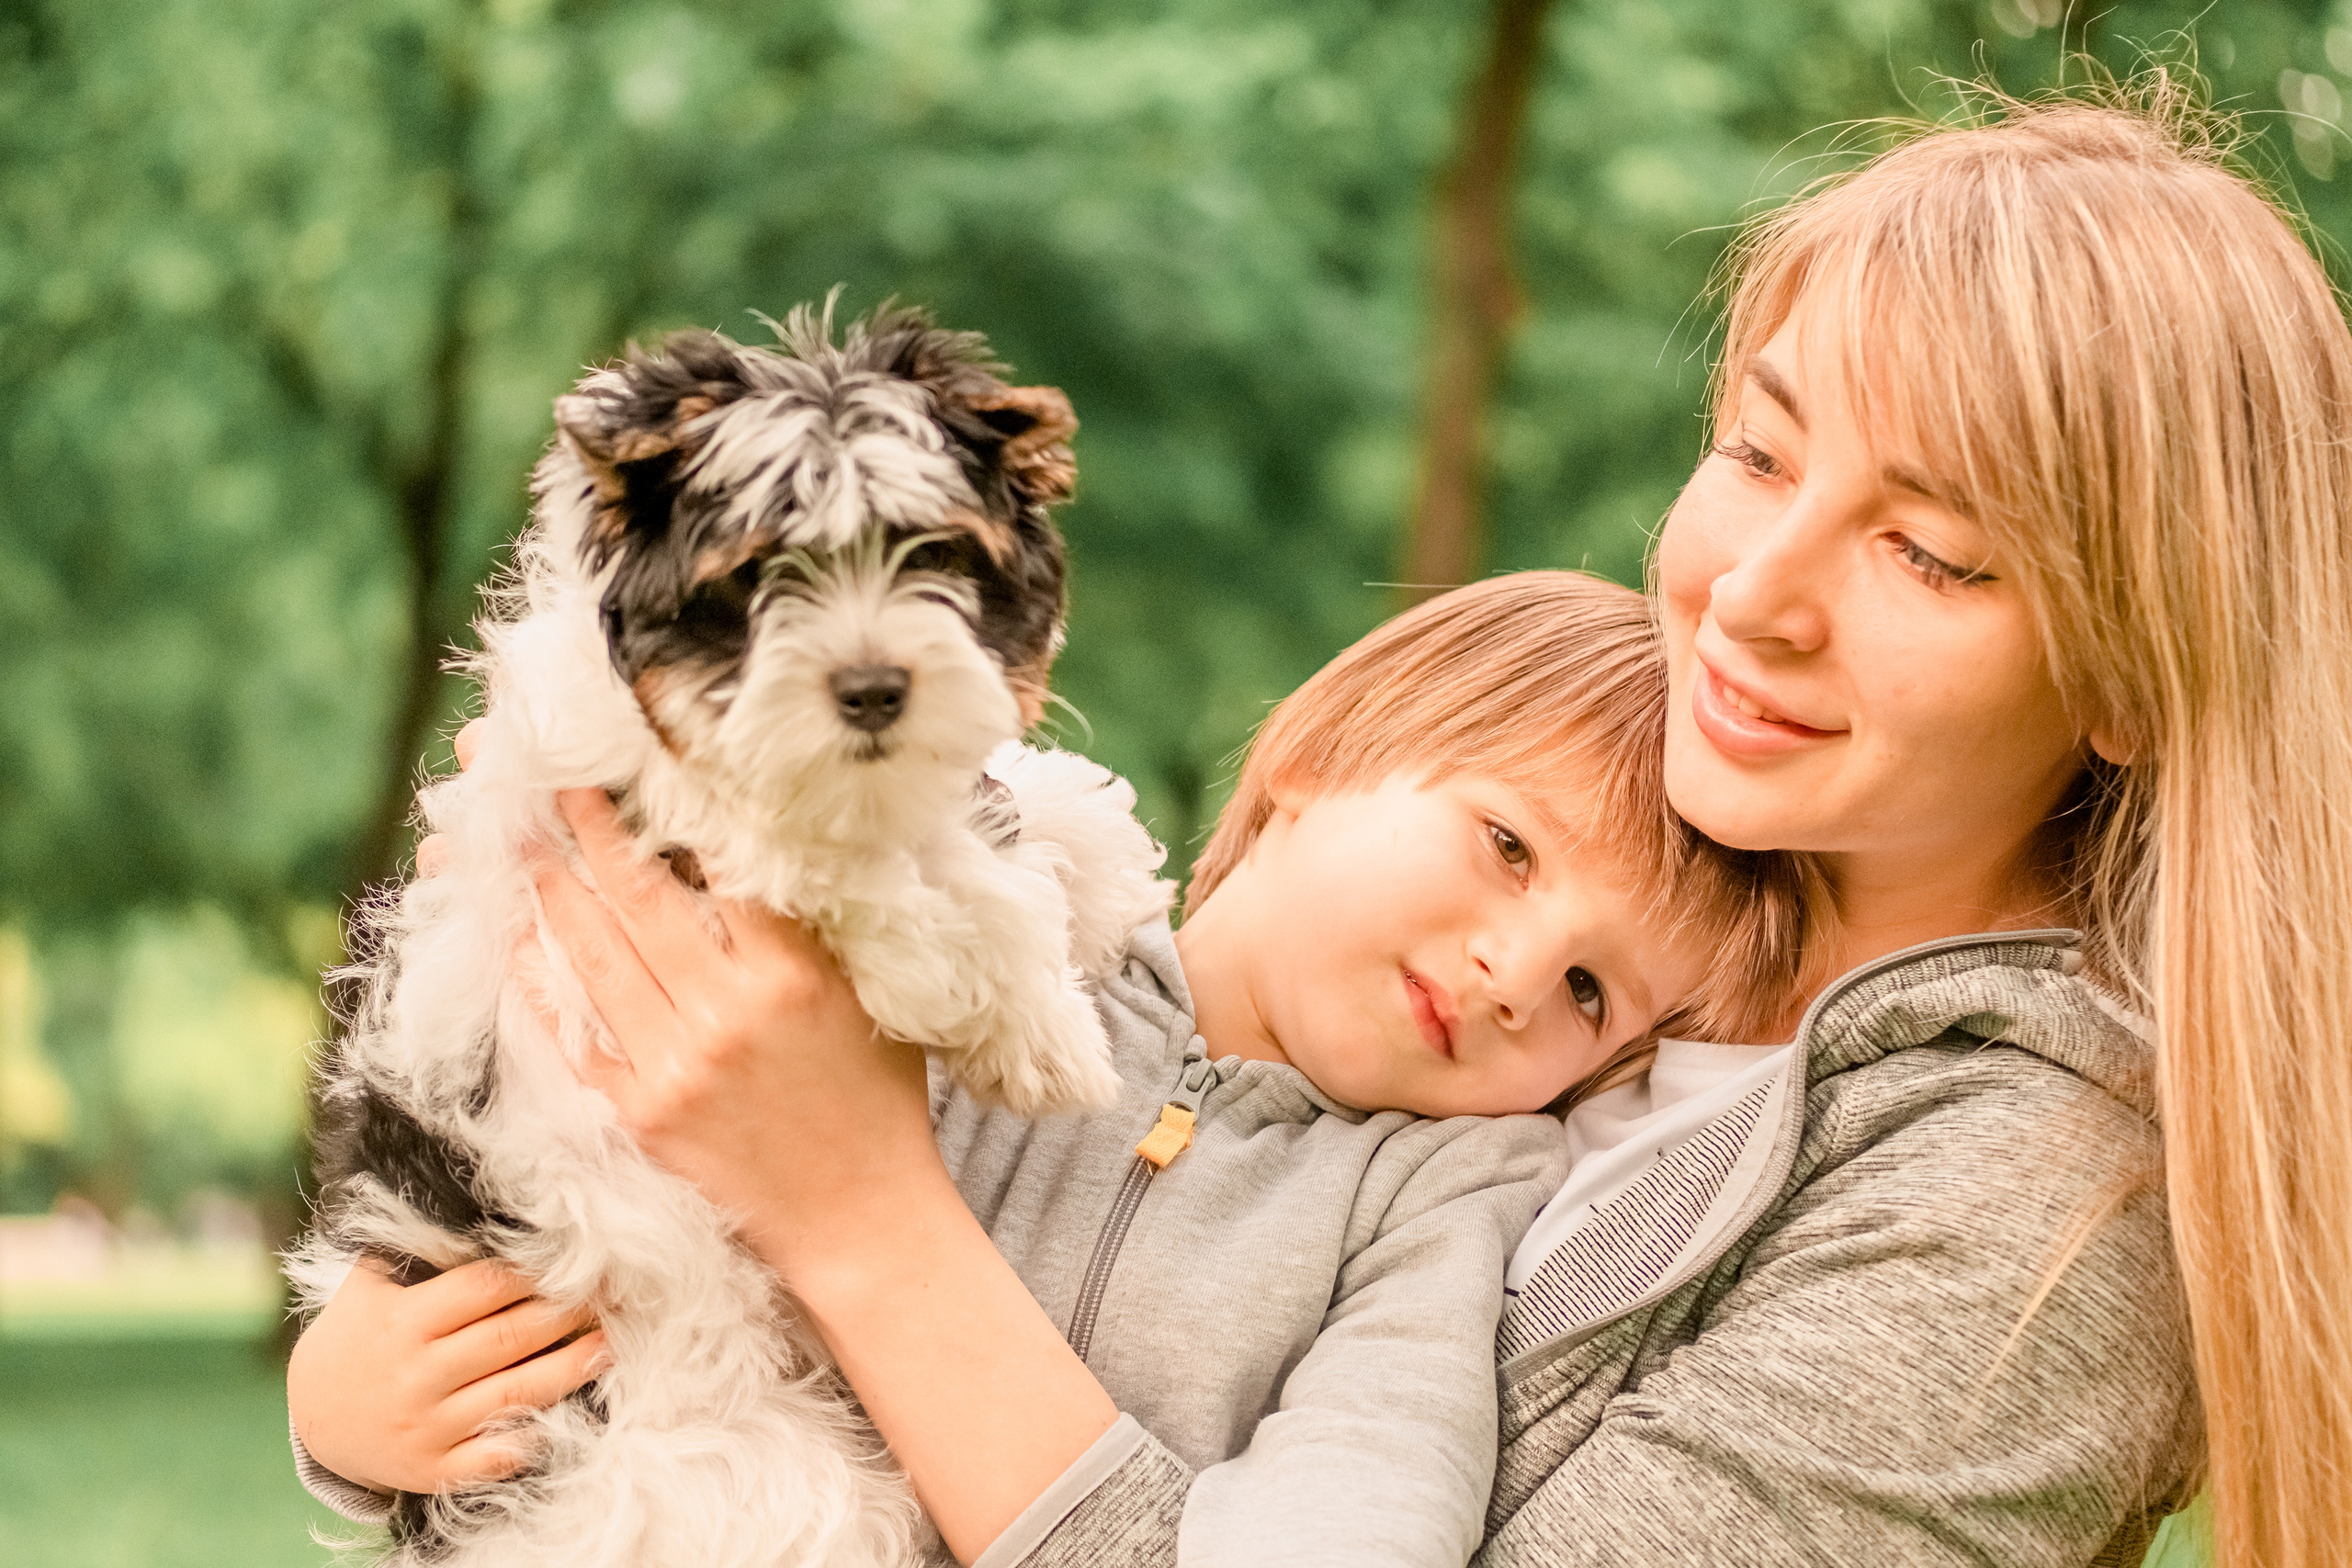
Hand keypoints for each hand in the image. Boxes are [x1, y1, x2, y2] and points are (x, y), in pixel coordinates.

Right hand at [286, 1258, 606, 1494]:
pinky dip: (536, 1433)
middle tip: (614, 1293)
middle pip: (512, 1338)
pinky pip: (497, 1453)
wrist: (314, 1420)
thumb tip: (473, 1202)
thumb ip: (417, 1247)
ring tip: (610, 1343)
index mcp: (403, 1322)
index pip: (485, 1288)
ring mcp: (427, 1428)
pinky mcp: (436, 1471)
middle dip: (568, 1313)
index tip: (580, 1258)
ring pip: (517, 1394)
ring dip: (571, 1368)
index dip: (537, 1272)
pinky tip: (573, 1410)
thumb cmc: (358, 1335)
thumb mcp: (370, 1284)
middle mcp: (416, 1376)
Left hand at [530, 786, 937, 1274]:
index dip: (682, 802)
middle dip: (595, 831)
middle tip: (560, 781)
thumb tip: (771, 849)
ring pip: (596, 957)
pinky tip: (520, 943)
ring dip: (555, 892)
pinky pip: (574, 1035)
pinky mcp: (639, 1112)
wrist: (859, 1217)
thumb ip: (820, 929)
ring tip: (528, 843)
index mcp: (794, 972)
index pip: (724, 861)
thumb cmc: (878, 1101)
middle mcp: (728, 1011)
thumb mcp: (871, 998)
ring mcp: (675, 1063)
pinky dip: (543, 985)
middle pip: (642, 897)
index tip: (651, 757)